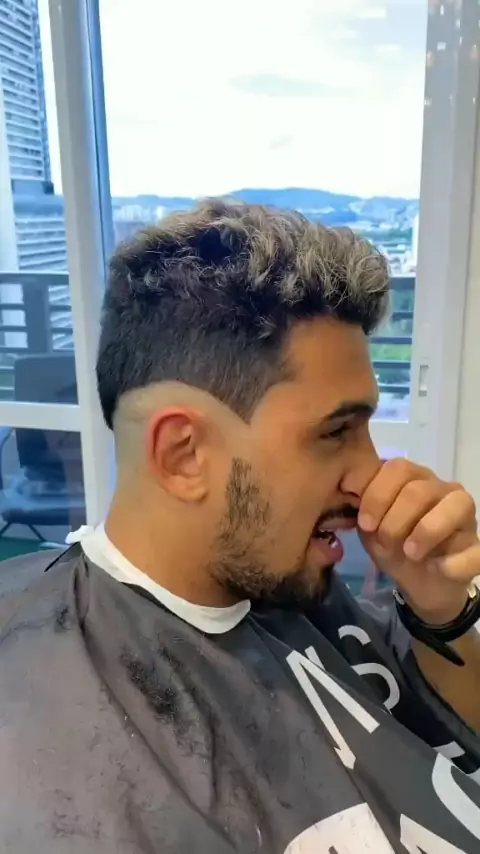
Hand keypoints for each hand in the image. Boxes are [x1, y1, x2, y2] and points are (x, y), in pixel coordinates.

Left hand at [357, 459, 479, 623]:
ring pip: (457, 506)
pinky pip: (475, 549)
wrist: (418, 583)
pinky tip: (436, 568)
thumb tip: (350, 490)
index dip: (378, 495)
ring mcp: (466, 518)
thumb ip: (362, 508)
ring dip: (427, 530)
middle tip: (386, 541)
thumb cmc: (392, 545)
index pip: (397, 468)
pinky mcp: (478, 548)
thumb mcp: (371, 528)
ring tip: (410, 553)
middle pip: (420, 489)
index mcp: (414, 479)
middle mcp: (443, 490)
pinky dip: (452, 561)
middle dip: (396, 519)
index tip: (365, 524)